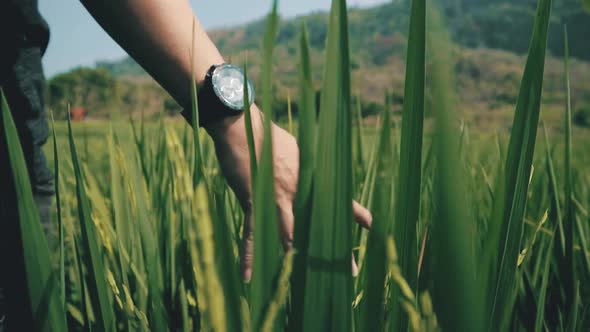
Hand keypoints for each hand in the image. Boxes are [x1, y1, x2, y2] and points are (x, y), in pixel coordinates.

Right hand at [206, 105, 371, 280]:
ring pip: (289, 236)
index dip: (355, 213)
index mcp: (309, 177)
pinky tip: (247, 277)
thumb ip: (305, 165)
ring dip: (297, 259)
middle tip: (350, 271)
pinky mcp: (253, 203)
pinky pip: (252, 235)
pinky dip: (249, 256)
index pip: (336, 199)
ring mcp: (276, 199)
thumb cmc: (267, 137)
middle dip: (332, 250)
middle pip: (318, 225)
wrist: (241, 128)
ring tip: (307, 282)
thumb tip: (313, 169)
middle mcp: (297, 192)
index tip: (371, 226)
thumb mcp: (295, 150)